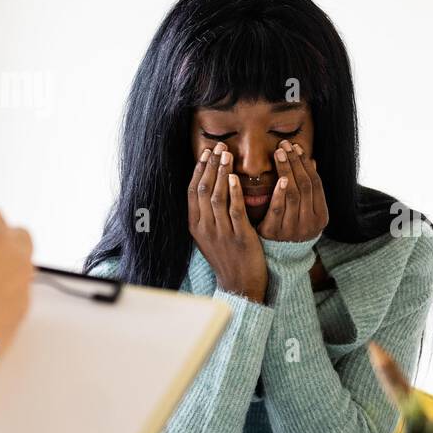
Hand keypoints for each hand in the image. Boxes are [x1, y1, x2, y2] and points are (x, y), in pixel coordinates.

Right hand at [189, 145, 267, 302]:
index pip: (192, 191)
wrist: (240, 285)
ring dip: (222, 172)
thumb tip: (207, 190)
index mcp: (195, 226)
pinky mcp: (239, 237)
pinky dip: (234, 192)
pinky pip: (235, 210)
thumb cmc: (227, 258)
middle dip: (210, 165)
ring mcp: (221, 232)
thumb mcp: (209, 237)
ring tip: (227, 154)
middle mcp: (205, 227)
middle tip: (218, 146)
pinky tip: (236, 177)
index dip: (198, 170)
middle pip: (203, 189)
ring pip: (217, 196)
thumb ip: (207, 216)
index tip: (206, 152)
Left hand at [257, 141, 327, 242]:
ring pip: (293, 194)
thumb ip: (309, 189)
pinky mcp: (274, 233)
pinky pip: (277, 208)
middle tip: (285, 145)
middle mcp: (309, 224)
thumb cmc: (291, 226)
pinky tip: (278, 177)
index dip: (306, 164)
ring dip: (286, 170)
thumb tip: (312, 162)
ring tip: (278, 153)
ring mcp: (293, 229)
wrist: (277, 256)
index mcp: (321, 217)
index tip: (296, 147)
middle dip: (295, 163)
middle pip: (304, 186)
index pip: (316, 184)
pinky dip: (278, 191)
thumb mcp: (305, 210)